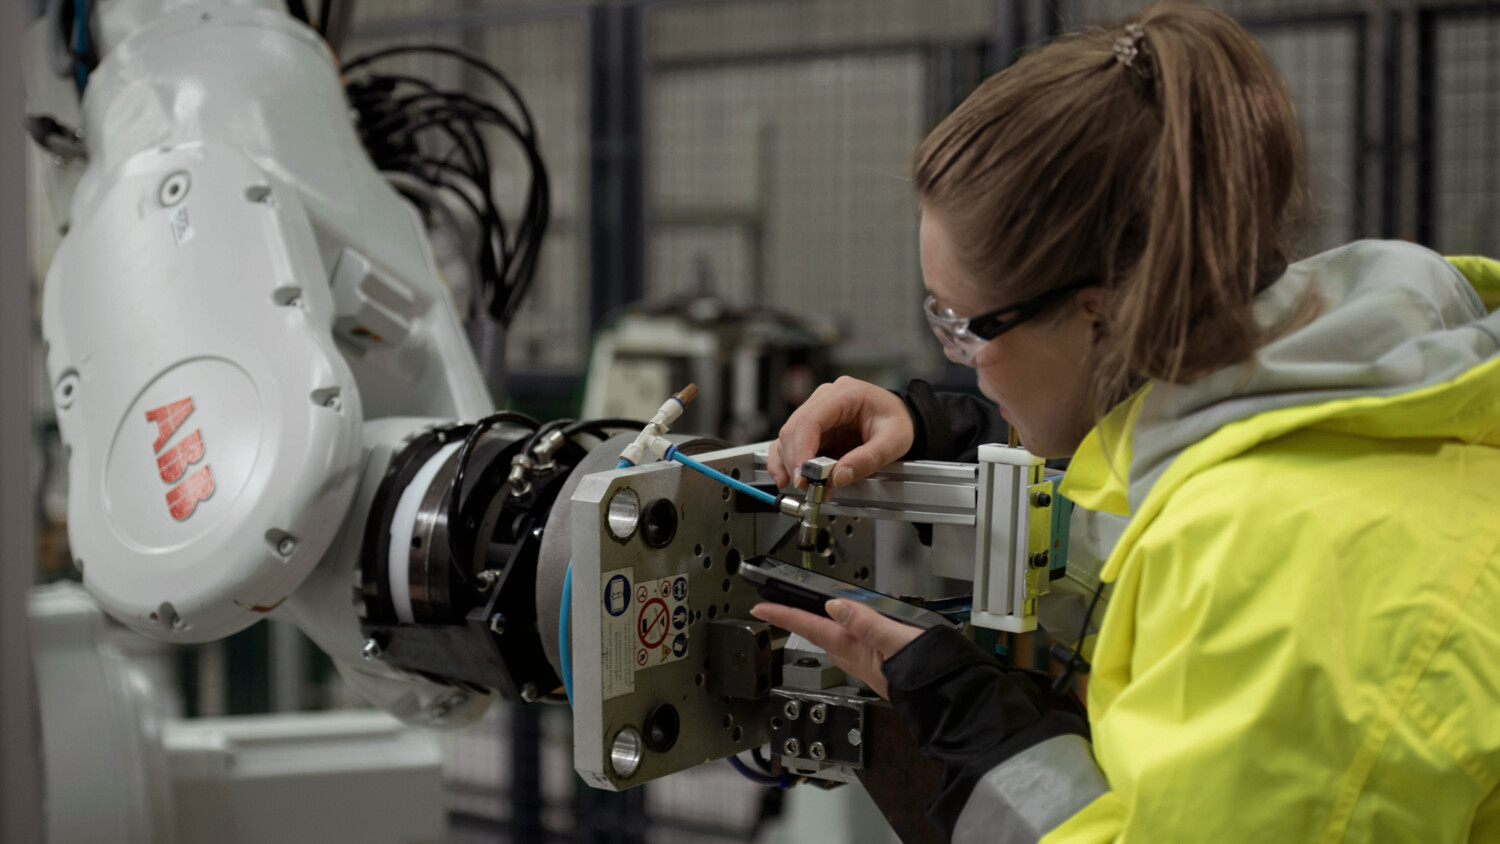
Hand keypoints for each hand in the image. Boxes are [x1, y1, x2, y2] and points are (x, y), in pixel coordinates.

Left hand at [750, 598, 923, 698]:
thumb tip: (834, 607)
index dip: (784, 616)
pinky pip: (854, 652)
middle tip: (779, 609)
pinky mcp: (883, 671)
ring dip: (819, 631)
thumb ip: (866, 622)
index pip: (811, 628)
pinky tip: (854, 635)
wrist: (954, 704)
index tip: (760, 609)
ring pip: (835, 646)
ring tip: (808, 617)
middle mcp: (858, 661)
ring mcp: (870, 668)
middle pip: (818, 637)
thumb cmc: (931, 675)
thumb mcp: (899, 638)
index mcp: (857, 649)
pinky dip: (846, 639)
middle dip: (797, 623)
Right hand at [767, 376, 914, 488]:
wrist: (902, 417)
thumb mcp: (894, 441)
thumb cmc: (899, 421)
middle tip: (809, 487)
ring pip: (788, 438)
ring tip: (806, 487)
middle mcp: (825, 399)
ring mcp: (816, 412)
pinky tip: (785, 478)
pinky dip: (784, 461)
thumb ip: (868, 459)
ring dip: (791, 465)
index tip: (804, 474)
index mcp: (845, 394)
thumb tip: (839, 476)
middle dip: (797, 462)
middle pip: (794, 430)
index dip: (802, 449)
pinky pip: (790, 443)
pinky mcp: (813, 428)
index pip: (811, 419)